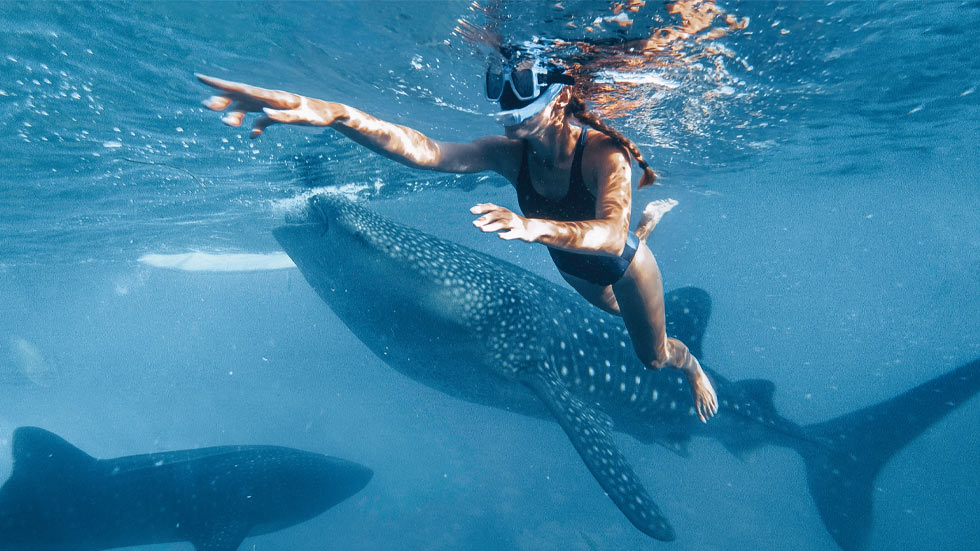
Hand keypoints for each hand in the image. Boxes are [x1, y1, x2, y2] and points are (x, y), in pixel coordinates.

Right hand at [196, 73, 341, 137]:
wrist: (331, 113)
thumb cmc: (318, 115)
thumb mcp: (303, 118)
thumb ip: (284, 116)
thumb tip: (264, 114)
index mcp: (272, 96)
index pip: (241, 89)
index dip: (219, 85)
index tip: (200, 78)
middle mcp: (270, 98)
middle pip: (240, 97)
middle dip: (222, 99)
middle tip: (205, 105)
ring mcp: (273, 105)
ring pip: (249, 108)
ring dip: (236, 114)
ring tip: (228, 124)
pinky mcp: (279, 114)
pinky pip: (263, 119)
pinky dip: (256, 127)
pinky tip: (253, 136)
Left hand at [470, 203, 536, 241]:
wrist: (532, 229)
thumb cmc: (514, 222)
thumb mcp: (502, 214)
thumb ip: (490, 210)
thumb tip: (477, 205)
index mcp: (503, 211)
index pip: (491, 207)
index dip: (482, 208)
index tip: (471, 211)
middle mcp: (508, 215)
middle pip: (495, 215)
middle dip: (484, 219)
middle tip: (474, 224)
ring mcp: (514, 224)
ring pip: (502, 224)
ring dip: (491, 227)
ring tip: (482, 230)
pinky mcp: (520, 233)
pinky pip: (513, 234)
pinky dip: (506, 235)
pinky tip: (499, 236)